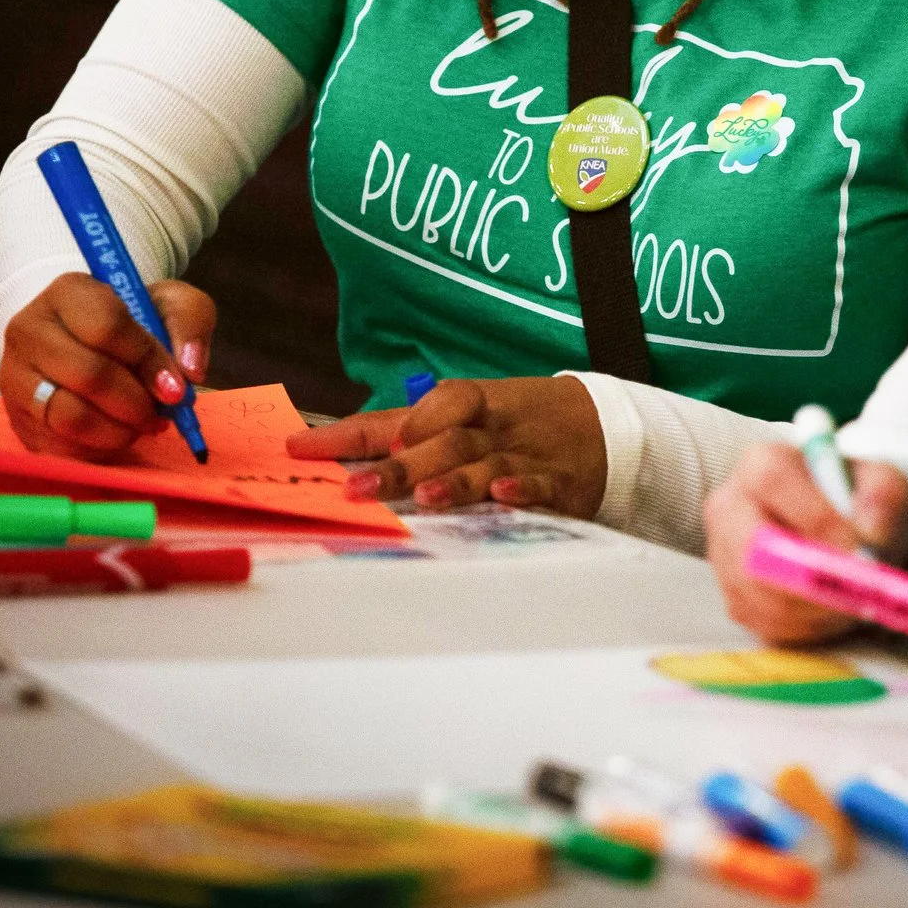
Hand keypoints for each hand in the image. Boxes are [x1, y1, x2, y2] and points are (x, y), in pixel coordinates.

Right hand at [0, 273, 212, 460]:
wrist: (86, 343)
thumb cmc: (133, 322)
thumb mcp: (170, 304)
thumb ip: (189, 322)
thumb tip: (189, 371)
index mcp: (67, 293)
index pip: (107, 327)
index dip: (148, 361)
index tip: (176, 387)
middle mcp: (28, 330)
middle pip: (88, 376)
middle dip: (137, 403)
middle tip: (161, 413)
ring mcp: (15, 377)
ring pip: (70, 417)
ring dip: (120, 430)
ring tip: (141, 425)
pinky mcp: (16, 419)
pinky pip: (60, 447)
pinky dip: (99, 449)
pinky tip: (117, 434)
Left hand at [285, 376, 608, 516]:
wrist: (605, 422)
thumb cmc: (519, 423)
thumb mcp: (468, 416)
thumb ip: (411, 433)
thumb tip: (343, 453)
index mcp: (459, 409)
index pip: (396, 416)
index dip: (349, 433)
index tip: (303, 448)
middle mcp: (486, 429)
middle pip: (439, 443)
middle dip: (396, 467)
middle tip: (355, 489)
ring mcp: (521, 455)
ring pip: (484, 466)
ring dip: (453, 480)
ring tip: (424, 497)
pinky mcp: (558, 482)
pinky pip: (538, 486)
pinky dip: (521, 491)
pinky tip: (502, 498)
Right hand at [704, 442, 907, 644]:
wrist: (846, 533)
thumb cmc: (859, 503)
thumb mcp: (884, 485)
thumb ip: (883, 501)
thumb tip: (869, 536)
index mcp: (761, 463)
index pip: (774, 480)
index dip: (815, 516)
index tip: (857, 549)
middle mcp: (731, 507)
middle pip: (750, 549)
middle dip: (806, 579)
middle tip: (854, 594)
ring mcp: (724, 557)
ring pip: (760, 595)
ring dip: (815, 608)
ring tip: (853, 600)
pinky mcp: (735, 600)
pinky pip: (767, 625)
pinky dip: (808, 627)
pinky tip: (833, 612)